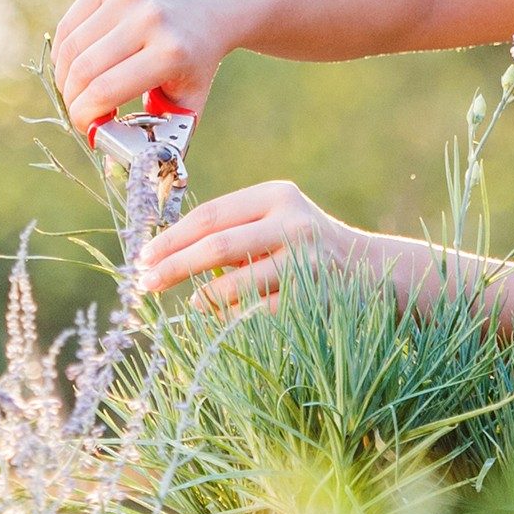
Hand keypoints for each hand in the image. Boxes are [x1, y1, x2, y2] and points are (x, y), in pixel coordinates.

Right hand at [51, 0, 243, 135]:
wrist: (211, 5)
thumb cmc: (195, 63)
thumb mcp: (188, 101)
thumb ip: (157, 133)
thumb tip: (116, 156)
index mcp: (170, 52)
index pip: (104, 91)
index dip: (85, 117)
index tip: (87, 129)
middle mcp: (147, 19)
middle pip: (82, 71)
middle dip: (73, 100)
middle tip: (81, 113)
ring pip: (70, 48)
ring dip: (65, 78)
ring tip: (79, 92)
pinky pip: (70, 25)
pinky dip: (66, 52)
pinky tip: (78, 66)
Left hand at [138, 180, 371, 310]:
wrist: (370, 271)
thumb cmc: (304, 245)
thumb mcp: (274, 220)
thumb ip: (230, 229)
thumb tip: (163, 254)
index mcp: (277, 196)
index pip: (211, 215)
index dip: (172, 238)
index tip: (143, 256)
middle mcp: (293, 224)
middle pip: (216, 247)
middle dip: (173, 267)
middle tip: (145, 284)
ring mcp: (304, 263)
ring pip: (231, 287)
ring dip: (203, 298)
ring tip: (195, 301)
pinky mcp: (310, 300)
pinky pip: (252, 314)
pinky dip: (229, 317)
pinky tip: (223, 315)